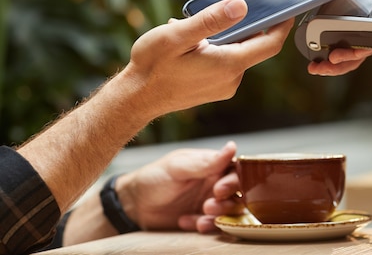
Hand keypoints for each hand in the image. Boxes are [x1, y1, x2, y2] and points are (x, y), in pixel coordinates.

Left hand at [116, 142, 242, 232]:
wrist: (134, 203)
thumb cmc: (154, 177)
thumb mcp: (179, 167)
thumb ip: (206, 162)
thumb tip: (232, 146)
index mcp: (212, 165)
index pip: (236, 171)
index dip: (234, 182)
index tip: (219, 190)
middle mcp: (214, 182)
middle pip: (238, 193)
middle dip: (226, 202)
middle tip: (208, 205)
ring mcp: (208, 201)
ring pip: (229, 211)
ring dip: (217, 216)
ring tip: (200, 216)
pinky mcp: (201, 218)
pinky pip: (213, 224)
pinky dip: (203, 225)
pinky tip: (185, 221)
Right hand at [122, 0, 292, 119]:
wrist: (134, 99)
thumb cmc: (152, 66)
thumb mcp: (177, 36)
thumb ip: (210, 20)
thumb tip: (241, 5)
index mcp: (228, 64)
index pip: (270, 43)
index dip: (282, 24)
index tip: (288, 6)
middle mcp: (232, 78)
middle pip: (252, 43)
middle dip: (243, 19)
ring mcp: (224, 85)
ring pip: (235, 49)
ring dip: (222, 30)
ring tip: (194, 17)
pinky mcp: (214, 86)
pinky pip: (224, 59)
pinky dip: (214, 43)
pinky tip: (190, 35)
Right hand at [308, 0, 371, 74]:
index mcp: (357, 20)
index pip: (339, 43)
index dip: (325, 54)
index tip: (312, 58)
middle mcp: (369, 30)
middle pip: (348, 56)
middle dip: (330, 65)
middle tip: (316, 67)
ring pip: (361, 54)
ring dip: (344, 60)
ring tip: (331, 60)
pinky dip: (362, 48)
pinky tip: (352, 51)